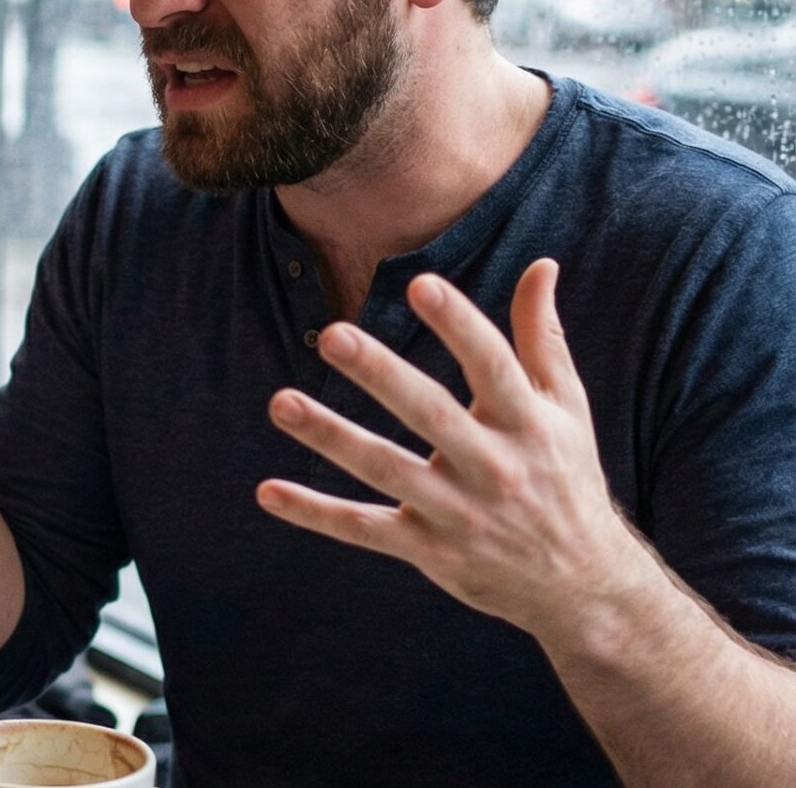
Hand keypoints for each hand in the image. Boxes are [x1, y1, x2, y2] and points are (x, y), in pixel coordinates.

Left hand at [257, 259, 652, 639]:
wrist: (581, 583)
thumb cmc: (565, 476)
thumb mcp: (566, 408)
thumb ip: (542, 337)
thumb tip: (541, 264)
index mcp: (528, 423)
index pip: (491, 365)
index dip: (458, 324)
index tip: (419, 283)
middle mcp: (493, 466)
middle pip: (430, 413)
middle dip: (382, 374)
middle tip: (333, 334)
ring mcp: (458, 512)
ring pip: (386, 470)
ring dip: (331, 437)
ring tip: (280, 402)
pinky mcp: (429, 549)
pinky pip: (364, 530)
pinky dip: (316, 513)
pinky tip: (267, 491)